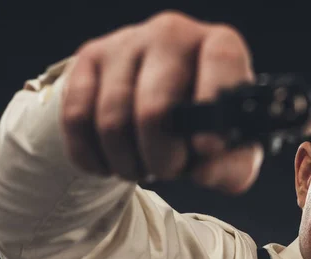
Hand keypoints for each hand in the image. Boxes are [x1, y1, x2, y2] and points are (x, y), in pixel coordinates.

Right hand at [61, 10, 263, 194]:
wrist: (160, 106)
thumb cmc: (204, 127)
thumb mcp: (231, 149)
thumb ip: (232, 166)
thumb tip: (204, 172)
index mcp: (220, 46)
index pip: (221, 63)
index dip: (211, 106)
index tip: (207, 148)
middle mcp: (173, 34)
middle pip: (156, 108)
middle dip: (162, 158)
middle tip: (168, 171)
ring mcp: (127, 42)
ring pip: (113, 120)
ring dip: (126, 163)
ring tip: (142, 168)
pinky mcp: (90, 57)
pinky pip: (78, 118)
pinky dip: (93, 156)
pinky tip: (110, 164)